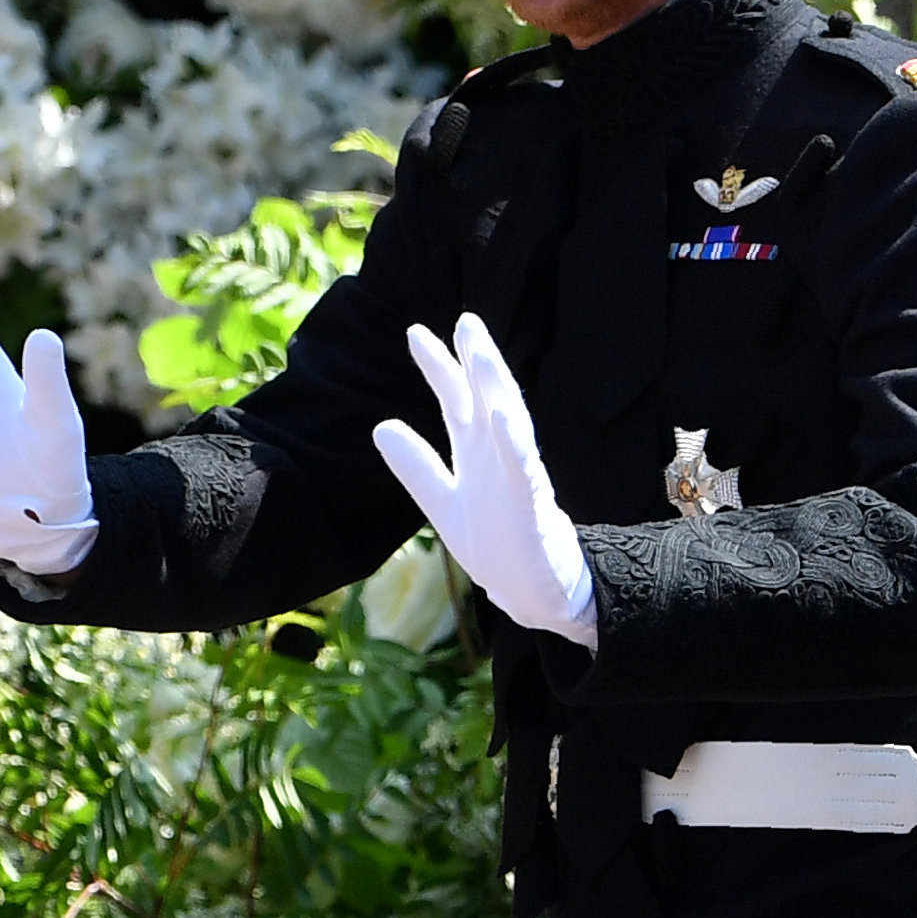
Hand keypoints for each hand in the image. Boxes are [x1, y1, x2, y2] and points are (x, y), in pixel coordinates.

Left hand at [371, 314, 596, 648]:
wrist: (535, 596)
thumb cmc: (498, 547)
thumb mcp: (443, 504)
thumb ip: (416, 466)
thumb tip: (380, 426)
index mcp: (479, 455)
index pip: (457, 402)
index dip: (439, 368)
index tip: (416, 332)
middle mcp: (500, 459)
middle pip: (489, 401)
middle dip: (477, 361)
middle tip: (465, 321)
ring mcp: (518, 480)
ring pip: (511, 424)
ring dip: (497, 389)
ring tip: (480, 354)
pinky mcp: (532, 508)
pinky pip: (524, 470)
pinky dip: (513, 443)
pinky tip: (503, 417)